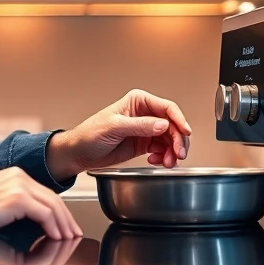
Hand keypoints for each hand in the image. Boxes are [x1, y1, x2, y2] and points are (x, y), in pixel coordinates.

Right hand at [0, 168, 82, 239]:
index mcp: (13, 176)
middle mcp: (19, 176)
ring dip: (64, 225)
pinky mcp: (16, 198)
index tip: (65, 226)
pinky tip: (56, 238)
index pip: (45, 194)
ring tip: (69, 240)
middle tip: (75, 234)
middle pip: (54, 198)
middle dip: (67, 219)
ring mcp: (18, 185)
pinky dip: (54, 227)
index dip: (59, 212)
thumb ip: (10, 205)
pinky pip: (45, 214)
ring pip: (53, 206)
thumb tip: (24, 218)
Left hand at [46, 89, 191, 179]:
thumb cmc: (89, 134)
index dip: (179, 120)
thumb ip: (140, 126)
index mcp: (138, 102)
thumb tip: (163, 124)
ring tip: (167, 162)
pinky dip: (164, 157)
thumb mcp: (114, 127)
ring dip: (172, 152)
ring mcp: (146, 129)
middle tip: (177, 155)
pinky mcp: (144, 144)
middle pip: (173, 125)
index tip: (185, 133)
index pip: (167, 108)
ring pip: (171, 139)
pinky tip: (157, 161)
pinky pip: (163, 149)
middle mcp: (145, 114)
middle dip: (178, 141)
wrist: (79, 153)